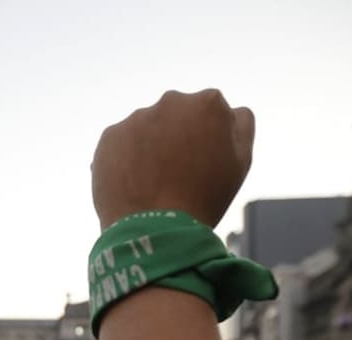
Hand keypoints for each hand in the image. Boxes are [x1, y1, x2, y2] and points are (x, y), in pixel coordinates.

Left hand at [91, 89, 253, 228]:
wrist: (156, 227)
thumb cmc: (205, 196)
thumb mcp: (241, 160)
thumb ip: (241, 125)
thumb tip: (230, 109)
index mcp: (208, 102)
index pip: (210, 115)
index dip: (208, 141)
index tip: (203, 165)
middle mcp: (171, 101)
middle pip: (176, 118)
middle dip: (177, 138)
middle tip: (177, 175)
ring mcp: (137, 118)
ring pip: (147, 130)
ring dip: (150, 148)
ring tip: (153, 184)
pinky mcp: (110, 136)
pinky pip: (120, 145)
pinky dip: (125, 160)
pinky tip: (134, 184)